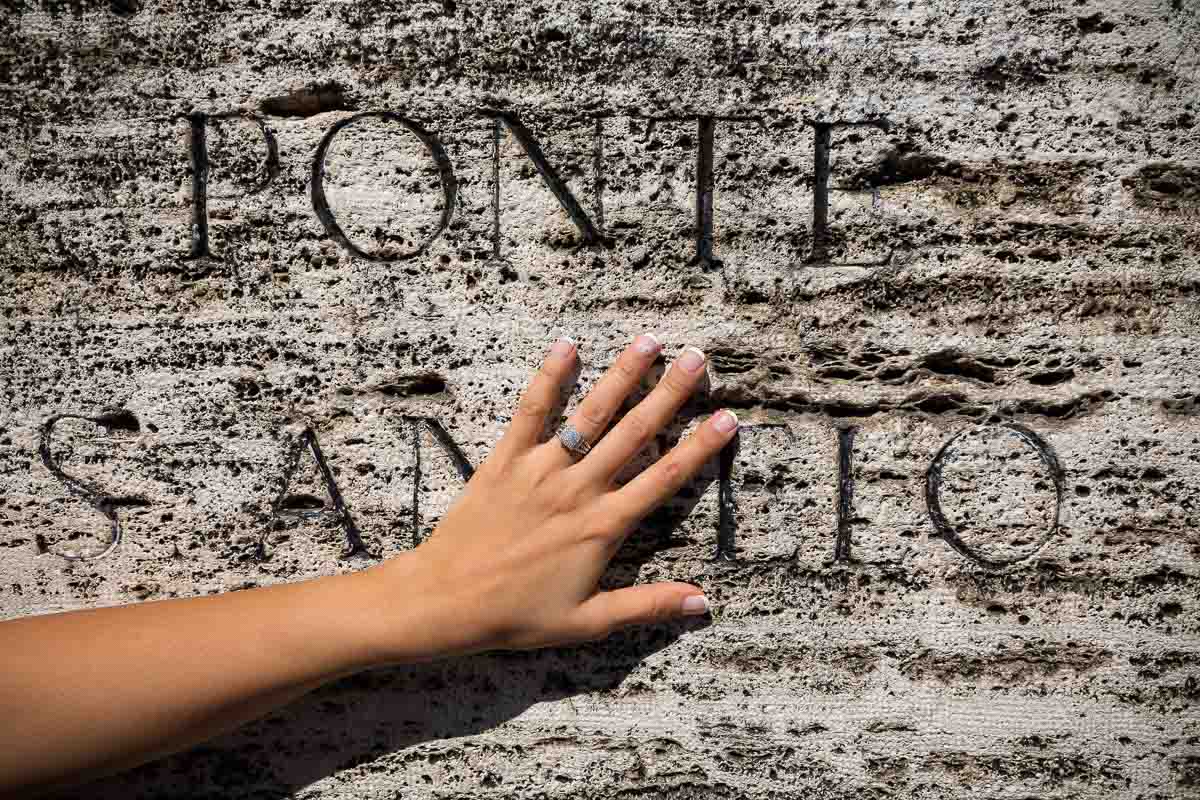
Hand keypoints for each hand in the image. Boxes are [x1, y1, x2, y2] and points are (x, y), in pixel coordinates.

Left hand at [365, 334, 738, 660]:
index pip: (665, 477)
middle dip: (670, 392)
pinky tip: (567, 346)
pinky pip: (530, 412)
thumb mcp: (588, 621)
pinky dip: (549, 378)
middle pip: (635, 432)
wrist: (446, 601)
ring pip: (591, 414)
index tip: (727, 417)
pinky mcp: (505, 460)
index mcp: (604, 526)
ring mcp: (542, 469)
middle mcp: (579, 489)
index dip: (701, 446)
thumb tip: (703, 602)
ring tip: (648, 341)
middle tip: (696, 358)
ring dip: (622, 375)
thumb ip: (647, 606)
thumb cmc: (517, 616)